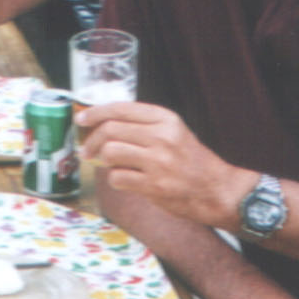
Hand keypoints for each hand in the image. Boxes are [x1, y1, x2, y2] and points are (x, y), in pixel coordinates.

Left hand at [77, 102, 254, 230]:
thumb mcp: (174, 132)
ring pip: (110, 152)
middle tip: (86, 150)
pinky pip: (117, 178)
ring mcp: (158, 161)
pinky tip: (125, 180)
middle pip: (110, 130)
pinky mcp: (154, 185)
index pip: (121, 108)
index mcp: (166, 119)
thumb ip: (144, 125)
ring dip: (103, 161)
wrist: (217, 190)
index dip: (95, 113)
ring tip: (109, 165)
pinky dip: (114, 179)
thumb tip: (102, 123)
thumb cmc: (191, 161)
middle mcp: (162, 137)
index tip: (81, 119)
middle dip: (91, 140)